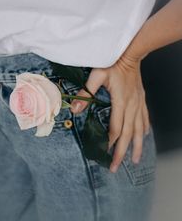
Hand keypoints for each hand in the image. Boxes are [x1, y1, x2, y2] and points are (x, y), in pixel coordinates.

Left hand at [70, 53, 149, 172]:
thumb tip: (75, 108)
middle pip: (128, 135)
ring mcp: (138, 104)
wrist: (131, 53)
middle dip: (121, 153)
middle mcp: (131, 106)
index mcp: (120, 102)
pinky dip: (144, 130)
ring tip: (136, 161)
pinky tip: (144, 137)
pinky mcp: (141, 100)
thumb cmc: (113, 63)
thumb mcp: (96, 75)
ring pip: (139, 131)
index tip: (104, 153)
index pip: (116, 128)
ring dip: (137, 147)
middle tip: (115, 167)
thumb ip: (86, 93)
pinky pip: (145, 119)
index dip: (110, 142)